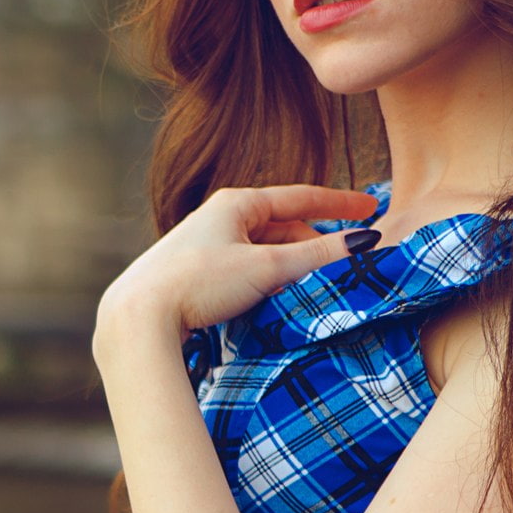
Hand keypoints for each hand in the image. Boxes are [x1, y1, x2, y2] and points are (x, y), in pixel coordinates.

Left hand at [95, 183, 381, 345]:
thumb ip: (318, 254)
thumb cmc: (199, 283)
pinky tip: (277, 297)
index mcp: (236, 203)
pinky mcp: (193, 273)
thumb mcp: (268, 267)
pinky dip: (268, 277)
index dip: (340, 202)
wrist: (139, 316)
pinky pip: (244, 268)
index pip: (301, 196)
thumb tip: (364, 243)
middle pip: (282, 224)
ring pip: (262, 249)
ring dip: (292, 263)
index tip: (372, 206)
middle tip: (347, 258)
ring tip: (317, 282)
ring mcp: (204, 245)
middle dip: (315, 240)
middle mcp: (217, 217)